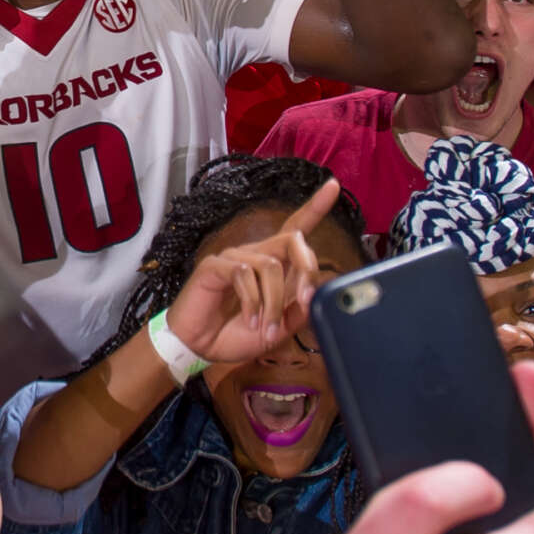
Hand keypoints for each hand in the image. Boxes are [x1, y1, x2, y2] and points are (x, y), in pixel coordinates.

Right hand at [164, 176, 338, 363]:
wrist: (199, 347)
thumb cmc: (235, 333)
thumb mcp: (278, 327)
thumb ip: (299, 310)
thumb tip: (319, 292)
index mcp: (273, 264)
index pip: (296, 229)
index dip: (315, 208)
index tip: (333, 186)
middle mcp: (256, 254)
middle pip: (291, 239)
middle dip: (306, 267)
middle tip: (307, 300)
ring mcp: (235, 257)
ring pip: (271, 266)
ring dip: (274, 303)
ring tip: (266, 330)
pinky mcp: (215, 266)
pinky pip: (243, 275)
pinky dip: (253, 303)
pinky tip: (249, 320)